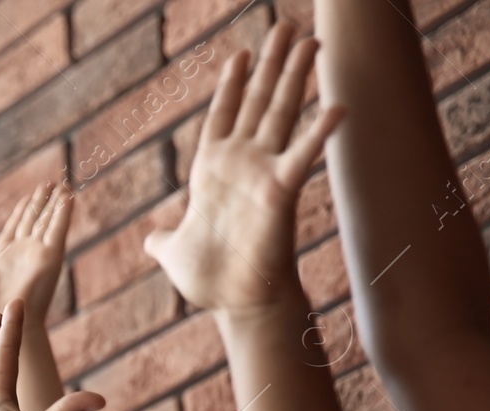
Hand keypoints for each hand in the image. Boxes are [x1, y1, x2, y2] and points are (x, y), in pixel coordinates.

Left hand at [0, 183, 69, 333]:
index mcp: (1, 261)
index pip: (14, 230)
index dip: (22, 213)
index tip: (28, 197)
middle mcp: (21, 256)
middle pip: (33, 222)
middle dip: (41, 203)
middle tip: (51, 183)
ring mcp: (36, 255)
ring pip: (48, 222)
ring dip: (56, 203)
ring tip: (64, 184)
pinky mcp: (48, 256)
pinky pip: (57, 229)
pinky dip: (64, 212)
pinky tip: (69, 196)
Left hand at [143, 24, 342, 311]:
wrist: (234, 303)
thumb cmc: (209, 280)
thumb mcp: (172, 251)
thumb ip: (162, 239)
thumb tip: (150, 240)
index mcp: (212, 170)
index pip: (223, 115)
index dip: (231, 85)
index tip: (240, 52)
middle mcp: (241, 163)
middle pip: (258, 102)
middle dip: (272, 64)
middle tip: (286, 26)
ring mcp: (262, 173)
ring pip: (281, 114)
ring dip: (295, 78)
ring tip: (311, 41)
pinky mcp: (280, 191)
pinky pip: (302, 155)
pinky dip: (320, 132)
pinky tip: (339, 106)